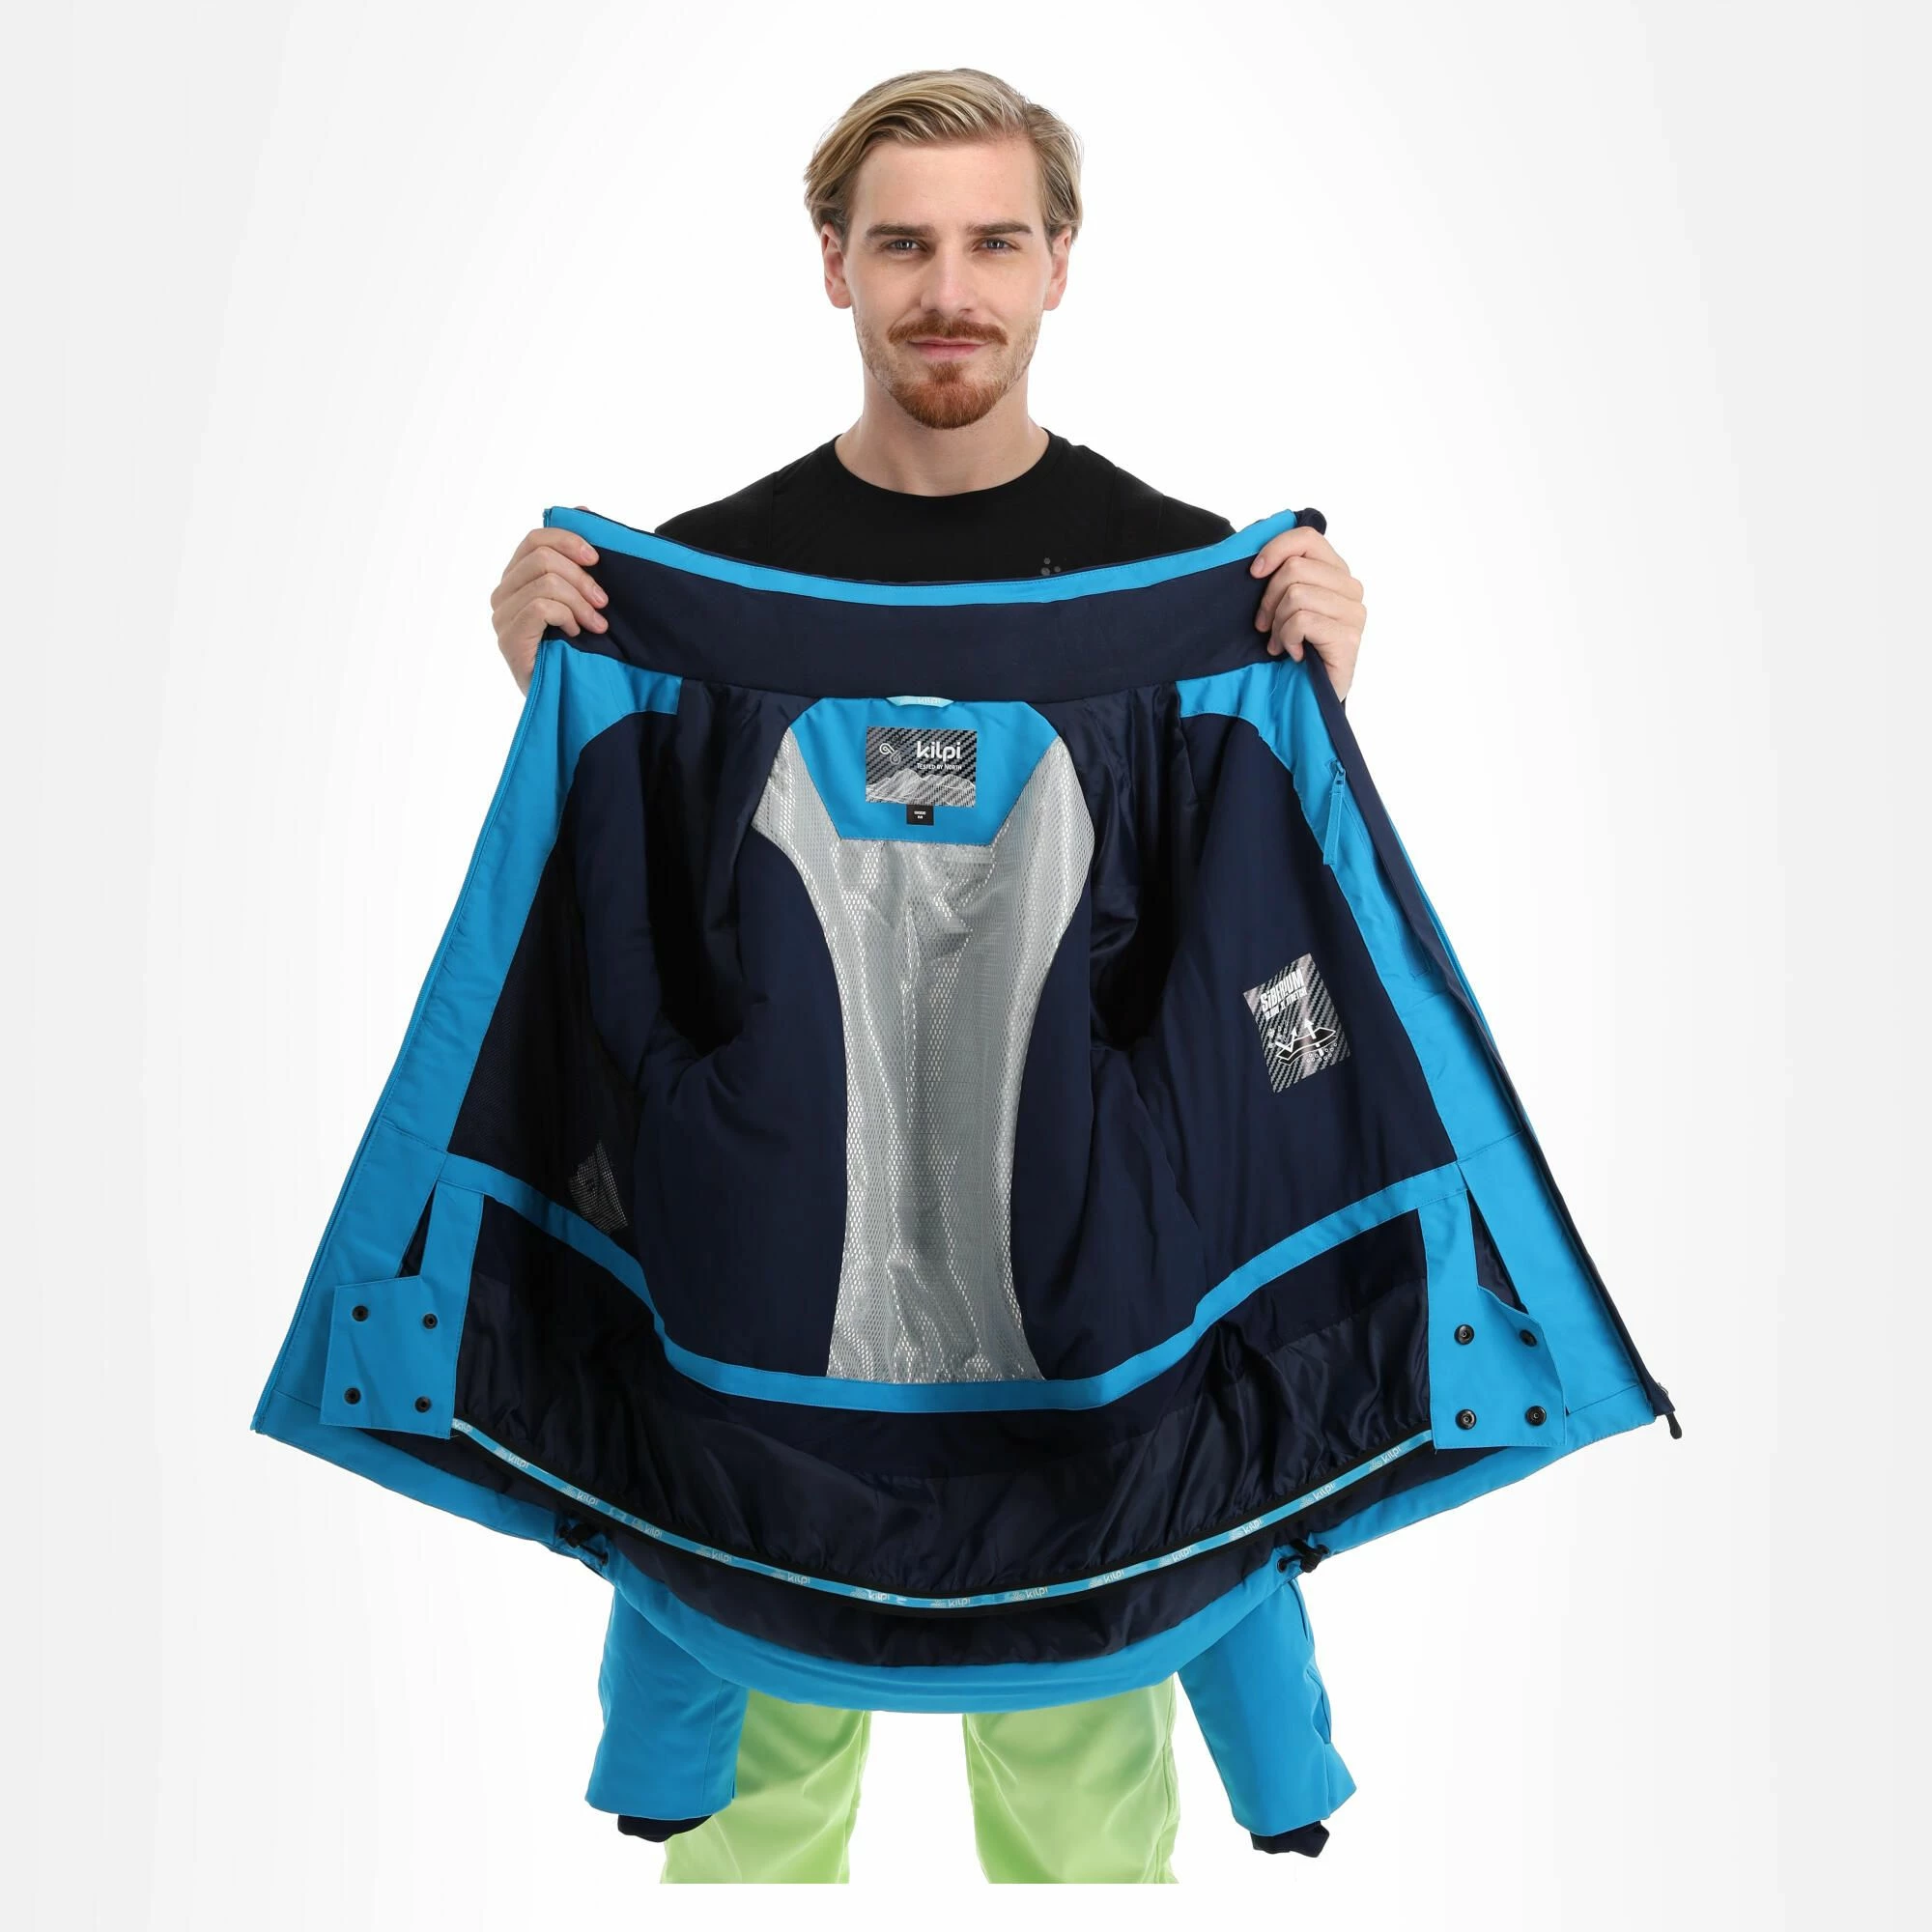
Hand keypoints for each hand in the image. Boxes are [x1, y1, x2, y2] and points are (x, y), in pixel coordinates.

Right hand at [491, 509, 607, 694]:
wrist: (573, 698)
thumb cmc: (581, 646)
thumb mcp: (585, 596)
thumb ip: (580, 558)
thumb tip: (580, 508)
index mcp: (518, 577)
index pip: (535, 539)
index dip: (568, 540)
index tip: (598, 560)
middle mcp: (503, 593)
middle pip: (541, 557)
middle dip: (582, 578)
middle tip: (603, 604)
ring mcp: (502, 616)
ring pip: (545, 581)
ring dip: (580, 602)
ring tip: (597, 625)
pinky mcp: (508, 639)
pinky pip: (540, 607)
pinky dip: (567, 616)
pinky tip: (578, 635)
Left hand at [1248, 525, 1365, 701]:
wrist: (1307, 695)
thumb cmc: (1293, 647)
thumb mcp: (1283, 603)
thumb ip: (1281, 573)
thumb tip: (1255, 543)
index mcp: (1336, 572)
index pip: (1307, 537)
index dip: (1275, 549)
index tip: (1254, 573)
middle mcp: (1351, 588)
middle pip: (1295, 568)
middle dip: (1269, 599)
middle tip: (1265, 626)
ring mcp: (1354, 613)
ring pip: (1296, 594)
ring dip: (1278, 623)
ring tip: (1280, 643)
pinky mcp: (1348, 637)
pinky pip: (1302, 621)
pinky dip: (1287, 638)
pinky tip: (1293, 653)